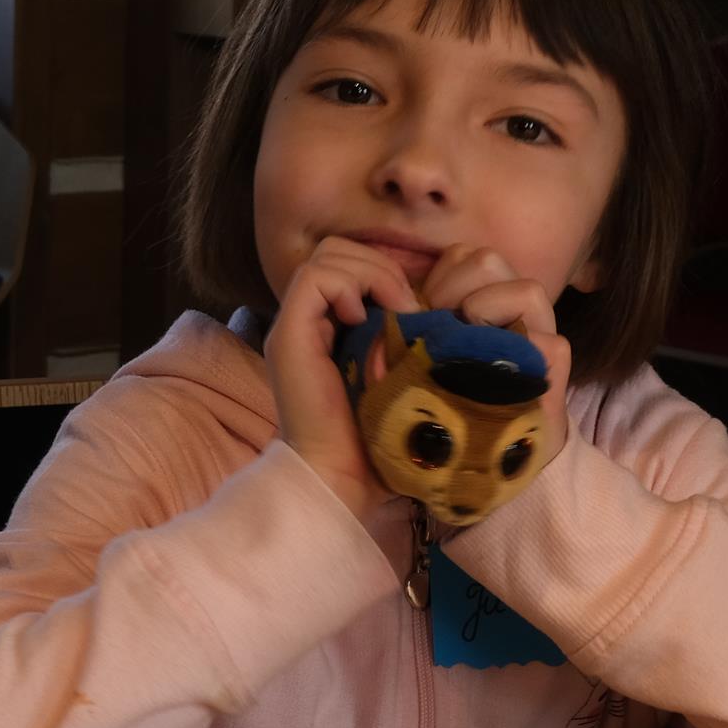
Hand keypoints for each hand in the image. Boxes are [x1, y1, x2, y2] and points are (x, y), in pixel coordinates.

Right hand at [267, 236, 420, 517]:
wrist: (341, 477)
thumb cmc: (379, 441)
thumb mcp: (404, 377)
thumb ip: (408, 341)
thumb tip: (438, 310)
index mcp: (332, 330)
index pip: (353, 265)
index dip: (388, 273)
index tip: (418, 309)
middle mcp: (308, 322)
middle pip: (338, 250)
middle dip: (381, 267)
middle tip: (405, 307)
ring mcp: (295, 326)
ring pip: (328, 255)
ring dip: (371, 275)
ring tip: (392, 313)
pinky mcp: (289, 333)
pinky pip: (317, 276)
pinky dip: (351, 287)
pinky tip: (370, 322)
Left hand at [415, 245, 573, 463]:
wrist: (479, 458)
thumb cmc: (441, 403)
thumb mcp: (421, 353)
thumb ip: (415, 322)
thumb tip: (387, 303)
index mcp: (482, 299)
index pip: (463, 257)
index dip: (437, 278)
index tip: (418, 313)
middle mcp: (514, 310)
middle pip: (488, 261)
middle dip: (454, 290)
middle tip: (438, 329)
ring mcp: (541, 335)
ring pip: (526, 289)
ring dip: (485, 315)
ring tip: (463, 349)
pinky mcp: (556, 367)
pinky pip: (546, 343)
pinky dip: (514, 353)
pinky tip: (486, 375)